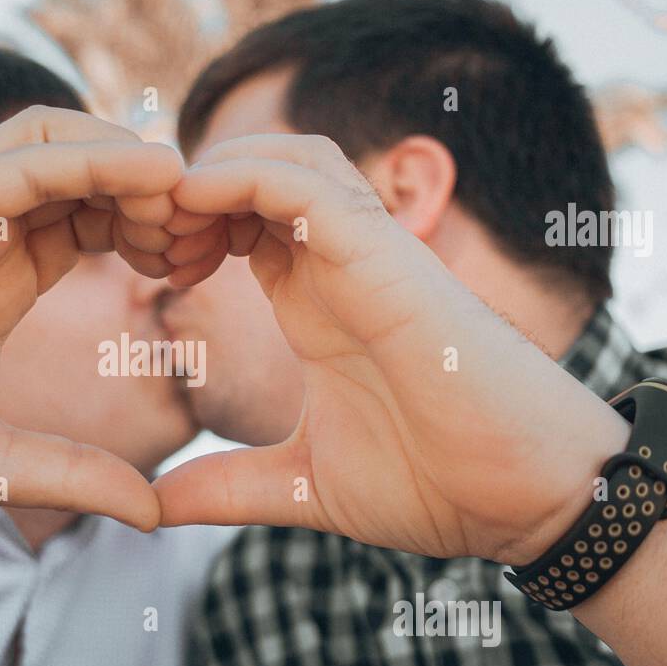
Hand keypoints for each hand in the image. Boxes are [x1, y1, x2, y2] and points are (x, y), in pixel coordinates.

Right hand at [0, 107, 182, 528]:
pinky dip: (90, 155)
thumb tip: (151, 513)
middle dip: (154, 190)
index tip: (200, 268)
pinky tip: (152, 173)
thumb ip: (76, 474)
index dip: (155, 229)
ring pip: (55, 141)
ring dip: (129, 159)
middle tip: (204, 232)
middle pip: (86, 170)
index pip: (93, 218)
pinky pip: (19, 158)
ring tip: (184, 198)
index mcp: (1, 278)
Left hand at [154, 134, 629, 562]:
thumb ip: (228, 486)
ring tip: (163, 223)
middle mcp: (338, 266)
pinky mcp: (391, 260)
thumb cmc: (438, 484)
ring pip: (284, 157)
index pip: (238, 222)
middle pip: (255, 172)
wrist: (531, 501)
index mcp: (315, 303)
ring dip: (211, 172)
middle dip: (183, 189)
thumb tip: (153, 508)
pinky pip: (309, 185)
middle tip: (136, 239)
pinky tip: (193, 204)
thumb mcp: (302, 487)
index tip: (135, 267)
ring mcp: (367, 257)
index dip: (178, 228)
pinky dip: (243, 176)